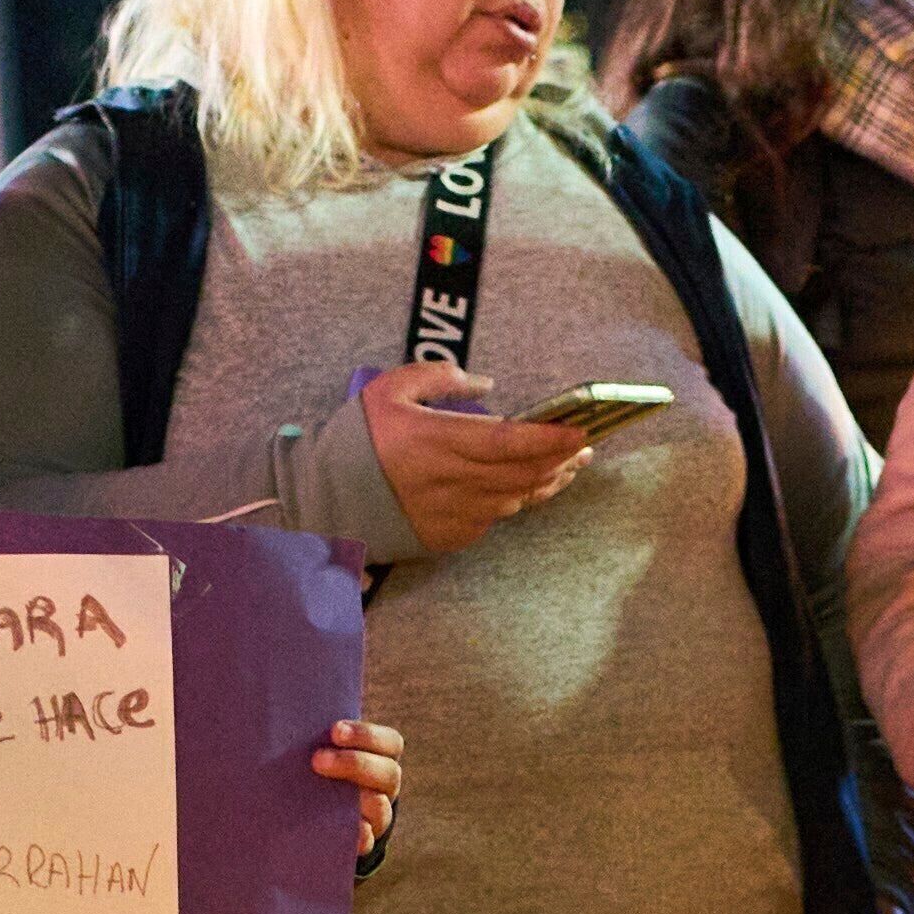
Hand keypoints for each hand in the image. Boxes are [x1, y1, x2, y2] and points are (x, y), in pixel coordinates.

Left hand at [313, 708, 408, 874]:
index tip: (334, 731)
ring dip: (356, 799)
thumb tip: (289, 700)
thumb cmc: (314, 759)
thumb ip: (317, 728)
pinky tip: (341, 828)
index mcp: (381, 755)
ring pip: (381, 808)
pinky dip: (356, 834)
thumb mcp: (319, 741)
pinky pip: (367, 840)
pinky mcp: (364, 840)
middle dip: (354, 764)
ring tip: (321, 792)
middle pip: (389, 774)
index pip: (390, 743)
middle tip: (317, 760)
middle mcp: (384, 785)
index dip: (366, 735)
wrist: (305, 802)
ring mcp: (378, 814)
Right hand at [360, 367, 598, 560]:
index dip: (549, 438)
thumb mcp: (390, 389)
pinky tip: (529, 485)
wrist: (329, 501)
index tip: (579, 429)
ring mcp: (455, 513)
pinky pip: (495, 516)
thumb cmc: (359, 440)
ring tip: (569, 463)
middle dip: (560, 458)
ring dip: (546, 480)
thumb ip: (438, 377)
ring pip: (517, 497)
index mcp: (438, 442)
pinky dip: (517, 498)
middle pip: (523, 472)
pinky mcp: (452, 535)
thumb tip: (485, 384)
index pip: (509, 442)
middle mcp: (453, 481)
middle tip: (583, 443)